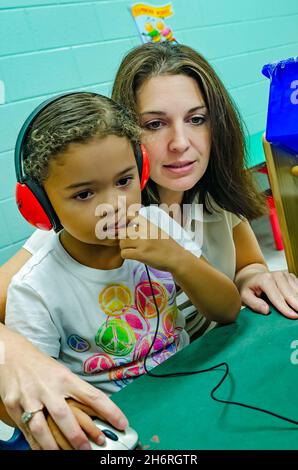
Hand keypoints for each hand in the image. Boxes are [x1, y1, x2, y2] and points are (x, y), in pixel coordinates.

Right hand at [0, 326, 127, 449]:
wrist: (11, 354)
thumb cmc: (41, 366)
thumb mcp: (62, 374)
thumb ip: (76, 392)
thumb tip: (97, 411)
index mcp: (65, 377)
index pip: (92, 395)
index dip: (109, 411)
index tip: (122, 423)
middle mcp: (48, 387)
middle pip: (64, 415)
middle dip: (77, 436)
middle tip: (88, 449)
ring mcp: (29, 397)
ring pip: (42, 427)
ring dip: (54, 446)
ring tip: (65, 456)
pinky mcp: (13, 405)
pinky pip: (26, 430)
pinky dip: (35, 444)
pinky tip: (44, 451)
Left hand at [119, 214, 183, 271]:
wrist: (177, 258)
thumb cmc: (168, 246)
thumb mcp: (158, 230)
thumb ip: (147, 227)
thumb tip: (134, 222)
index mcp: (149, 224)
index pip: (131, 216)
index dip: (126, 223)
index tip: (129, 230)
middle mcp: (145, 232)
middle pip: (124, 232)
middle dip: (125, 238)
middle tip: (129, 244)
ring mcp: (143, 243)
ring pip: (122, 243)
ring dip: (125, 248)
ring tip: (131, 250)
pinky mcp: (141, 254)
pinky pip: (124, 253)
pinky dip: (126, 255)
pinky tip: (132, 256)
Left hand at [239, 271, 297, 317]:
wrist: (252, 276)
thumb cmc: (249, 287)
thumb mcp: (245, 296)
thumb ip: (254, 304)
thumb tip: (266, 310)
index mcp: (265, 279)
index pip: (277, 297)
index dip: (285, 308)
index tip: (293, 316)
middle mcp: (277, 275)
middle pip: (290, 294)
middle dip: (296, 305)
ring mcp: (285, 275)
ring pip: (296, 291)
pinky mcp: (291, 277)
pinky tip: (297, 304)